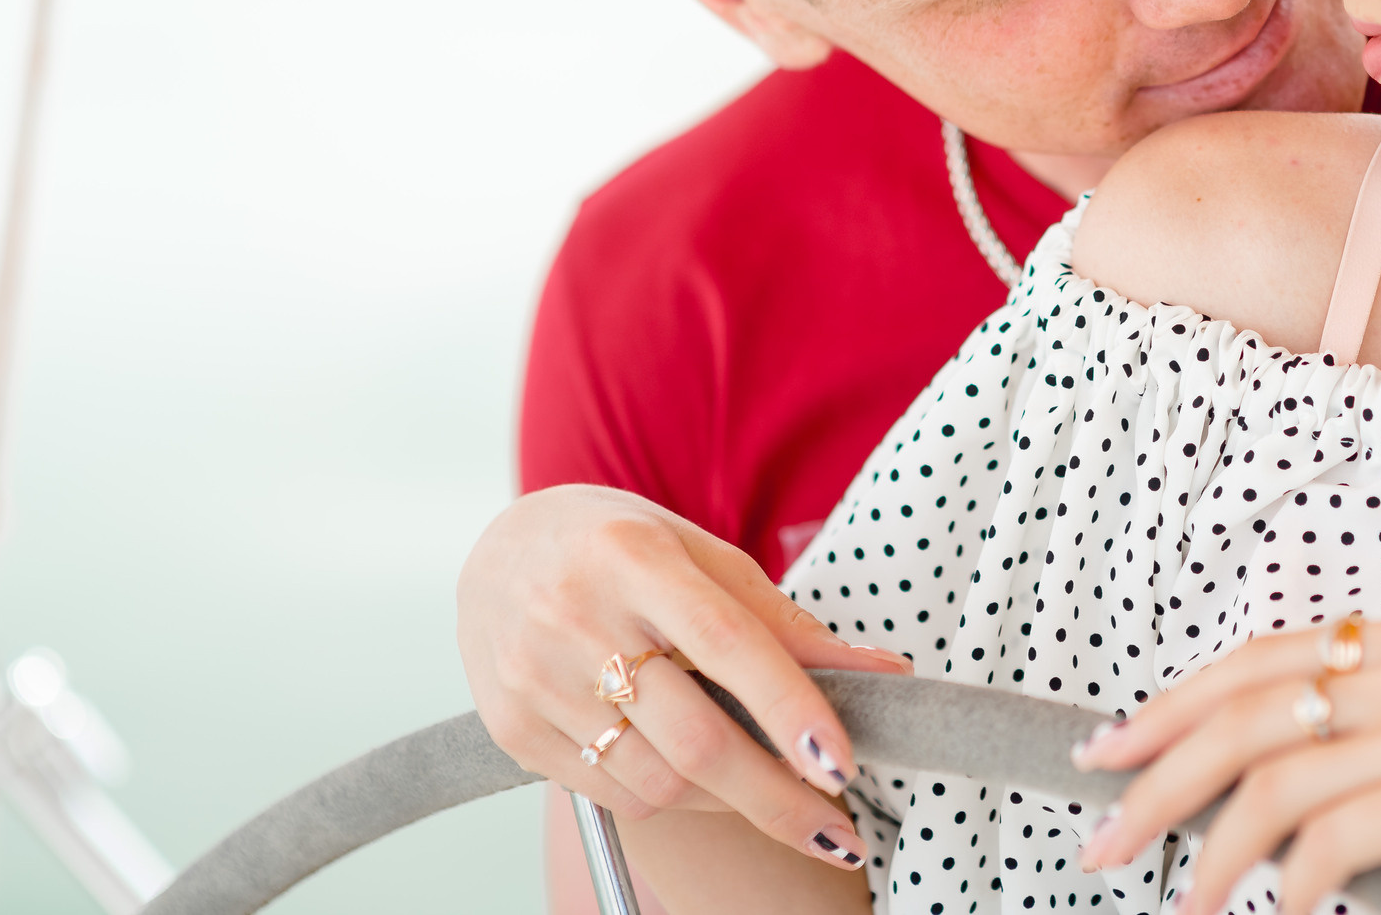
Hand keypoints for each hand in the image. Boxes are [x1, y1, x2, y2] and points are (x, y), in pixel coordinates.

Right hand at [458, 484, 908, 869]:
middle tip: (839, 834)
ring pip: (658, 780)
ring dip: (732, 801)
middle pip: (694, 736)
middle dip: (778, 799)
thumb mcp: (702, 555)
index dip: (790, 708)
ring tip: (768, 787)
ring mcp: (534, 680)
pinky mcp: (513, 731)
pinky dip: (676, 797)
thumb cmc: (622, 546)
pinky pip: (616, 794)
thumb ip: (785, 621)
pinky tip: (700, 776)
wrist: (496, 549)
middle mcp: (576, 618)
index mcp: (635, 557)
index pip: (726, 642)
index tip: (841, 764)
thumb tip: (884, 672)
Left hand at [1070, 608, 1380, 914]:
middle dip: (1156, 780)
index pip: (1258, 658)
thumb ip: (1352, 732)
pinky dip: (1286, 888)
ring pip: (1271, 784)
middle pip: (1246, 713)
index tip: (1105, 752)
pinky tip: (1282, 913)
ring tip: (1185, 905)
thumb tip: (1214, 770)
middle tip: (1101, 838)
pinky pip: (1326, 843)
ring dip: (1207, 856)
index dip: (1170, 708)